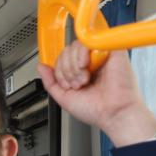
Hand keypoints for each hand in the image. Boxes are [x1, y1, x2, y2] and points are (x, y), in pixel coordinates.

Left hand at [38, 41, 155, 147]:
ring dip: (72, 66)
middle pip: (66, 52)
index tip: (67, 86)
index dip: (59, 72)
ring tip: (84, 79)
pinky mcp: (110, 49)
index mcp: (81, 72)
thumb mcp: (64, 98)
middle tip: (77, 84)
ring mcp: (100, 55)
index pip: (62, 60)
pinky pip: (87, 41)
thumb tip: (41, 67)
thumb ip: (50, 82)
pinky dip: (80, 54)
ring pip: (74, 46)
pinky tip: (85, 67)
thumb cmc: (96, 110)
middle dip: (65, 70)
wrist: (114, 113)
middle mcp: (91, 63)